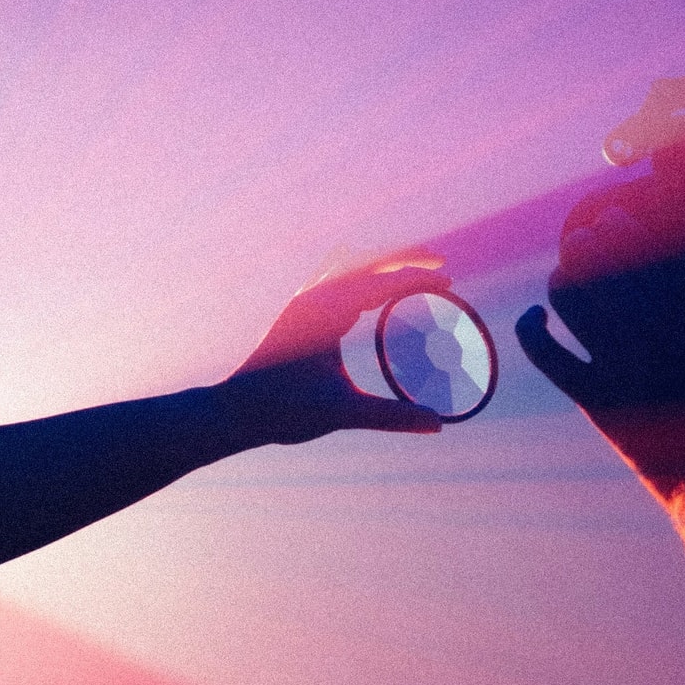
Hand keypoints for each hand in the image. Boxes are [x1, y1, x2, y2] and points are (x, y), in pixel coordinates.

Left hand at [211, 250, 456, 445]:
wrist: (235, 410)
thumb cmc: (282, 409)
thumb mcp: (342, 412)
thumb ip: (392, 417)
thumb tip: (437, 425)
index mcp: (326, 312)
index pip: (381, 283)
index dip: (418, 280)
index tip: (450, 283)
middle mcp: (314, 298)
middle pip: (367, 263)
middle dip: (405, 260)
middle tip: (441, 265)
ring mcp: (304, 302)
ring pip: (350, 267)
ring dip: (382, 264)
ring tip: (412, 269)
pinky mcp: (299, 313)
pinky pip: (336, 279)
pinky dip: (361, 276)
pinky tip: (370, 287)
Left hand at [513, 180, 684, 476]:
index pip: (664, 250)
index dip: (649, 221)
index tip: (643, 206)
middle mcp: (656, 338)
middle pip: (610, 262)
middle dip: (604, 235)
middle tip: (606, 226)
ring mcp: (622, 369)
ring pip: (573, 298)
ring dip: (568, 273)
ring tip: (574, 266)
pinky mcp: (597, 402)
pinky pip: (550, 358)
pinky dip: (534, 331)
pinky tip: (536, 317)